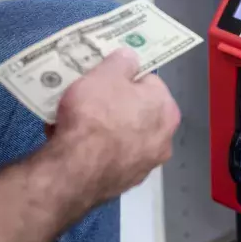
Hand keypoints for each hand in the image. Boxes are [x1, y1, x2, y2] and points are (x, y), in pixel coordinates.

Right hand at [48, 49, 180, 200]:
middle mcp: (163, 139)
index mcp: (166, 109)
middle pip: (136, 112)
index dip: (123, 78)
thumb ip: (122, 61)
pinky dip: (96, 152)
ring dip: (104, 131)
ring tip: (75, 124)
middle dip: (114, 106)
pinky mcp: (123, 183)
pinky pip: (109, 158)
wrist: (76, 168)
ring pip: (121, 137)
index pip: (149, 83)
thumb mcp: (105, 74)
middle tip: (88, 100)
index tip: (103, 80)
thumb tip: (130, 58)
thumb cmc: (94, 114)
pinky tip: (74, 147)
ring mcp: (144, 165)